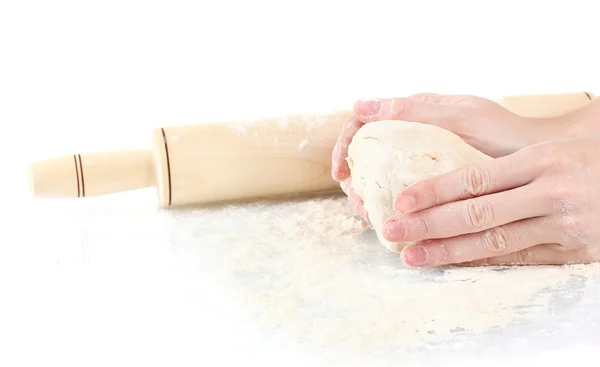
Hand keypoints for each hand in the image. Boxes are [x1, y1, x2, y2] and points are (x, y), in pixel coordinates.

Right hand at [331, 93, 562, 221]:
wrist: (537, 162)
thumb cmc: (503, 132)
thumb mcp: (458, 116)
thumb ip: (411, 110)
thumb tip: (359, 105)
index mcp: (412, 118)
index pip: (363, 126)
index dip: (345, 147)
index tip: (341, 170)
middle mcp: (411, 143)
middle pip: (366, 160)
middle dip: (354, 182)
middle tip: (357, 202)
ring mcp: (419, 169)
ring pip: (380, 184)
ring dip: (368, 201)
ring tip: (372, 217)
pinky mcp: (432, 194)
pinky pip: (402, 203)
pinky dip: (390, 214)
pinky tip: (391, 226)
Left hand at [381, 138, 599, 266]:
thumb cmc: (587, 162)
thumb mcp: (550, 152)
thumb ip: (506, 168)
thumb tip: (447, 182)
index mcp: (541, 159)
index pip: (474, 177)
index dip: (434, 190)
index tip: (402, 200)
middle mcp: (551, 192)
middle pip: (477, 212)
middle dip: (429, 223)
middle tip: (394, 229)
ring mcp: (563, 225)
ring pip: (495, 241)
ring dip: (449, 250)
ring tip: (414, 255)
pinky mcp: (574, 251)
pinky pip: (520, 258)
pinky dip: (483, 262)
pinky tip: (455, 264)